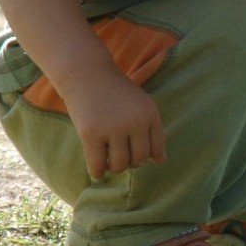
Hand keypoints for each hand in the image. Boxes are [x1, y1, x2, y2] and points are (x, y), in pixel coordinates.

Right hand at [60, 66, 166, 180]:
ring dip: (113, 168)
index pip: (156, 150)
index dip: (146, 156)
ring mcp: (113, 128)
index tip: (134, 152)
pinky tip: (95, 170)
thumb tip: (159, 161)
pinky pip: (97, 165)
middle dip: (129, 162)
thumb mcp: (140, 105)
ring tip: (107, 160)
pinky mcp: (91, 133)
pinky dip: (97, 173)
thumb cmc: (114, 92)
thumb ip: (151, 129)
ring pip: (119, 165)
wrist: (86, 73)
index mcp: (150, 114)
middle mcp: (135, 122)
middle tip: (118, 155)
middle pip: (138, 160)